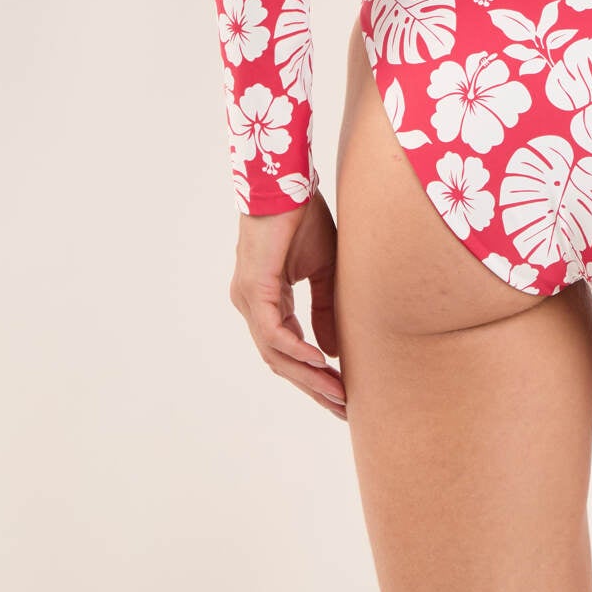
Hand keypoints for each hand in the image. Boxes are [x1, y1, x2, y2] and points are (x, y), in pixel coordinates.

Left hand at [229, 189, 347, 419]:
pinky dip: (296, 349)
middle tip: (342, 409)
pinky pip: (273, 331)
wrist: (288, 182)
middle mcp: (252, 305)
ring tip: (337, 395)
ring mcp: (248, 299)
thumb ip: (325, 308)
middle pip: (281, 361)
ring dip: (308, 376)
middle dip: (313, 387)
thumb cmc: (303, 218)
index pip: (288, 350)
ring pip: (276, 353)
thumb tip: (331, 351)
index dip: (314, 375)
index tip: (341, 395)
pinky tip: (320, 362)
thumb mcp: (323, 270)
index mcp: (266, 301)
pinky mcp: (254, 289)